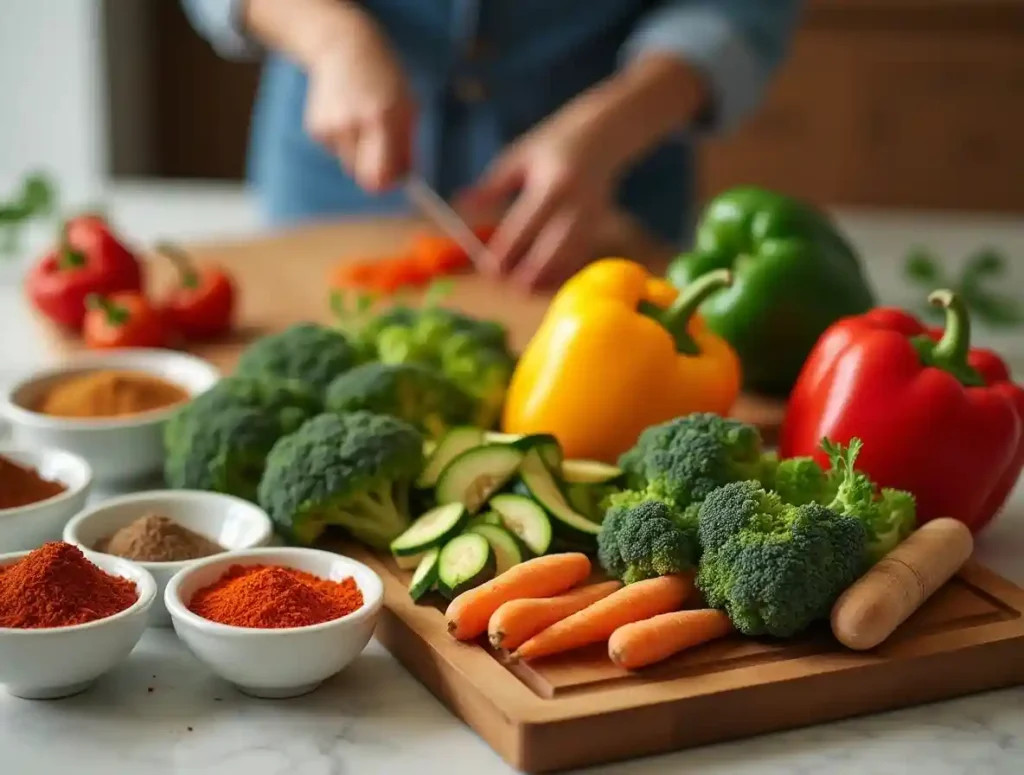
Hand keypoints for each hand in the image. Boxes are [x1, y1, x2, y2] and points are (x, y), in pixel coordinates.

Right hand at [303, 15, 415, 191]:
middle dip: (375, 171)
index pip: (380, 174)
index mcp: (380, 118)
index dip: (387, 184)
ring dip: (360, 152)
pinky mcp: (316, 129)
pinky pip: (336, 151)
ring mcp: (331, 127)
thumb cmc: (383, 77)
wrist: (342, 47)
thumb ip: (408, 145)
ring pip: (350, 163)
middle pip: (364, 176)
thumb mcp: (407, 105)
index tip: (393, 180)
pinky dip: (344, 140)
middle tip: (382, 151)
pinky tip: (345, 114)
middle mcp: (352, 124)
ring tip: (362, 122)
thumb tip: (406, 177)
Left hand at [459, 103, 617, 289]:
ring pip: (567, 259)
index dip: (506, 251)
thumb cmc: (555, 142)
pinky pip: (578, 257)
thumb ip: (491, 185)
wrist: (606, 135)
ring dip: (545, 278)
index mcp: (552, 185)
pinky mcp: (599, 226)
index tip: (489, 269)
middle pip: (550, 250)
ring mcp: (591, 218)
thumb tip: (459, 206)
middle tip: (504, 286)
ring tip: (522, 291)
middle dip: (527, 273)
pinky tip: (543, 283)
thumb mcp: (519, 157)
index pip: (524, 227)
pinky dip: (561, 272)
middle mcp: (575, 206)